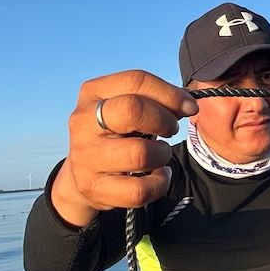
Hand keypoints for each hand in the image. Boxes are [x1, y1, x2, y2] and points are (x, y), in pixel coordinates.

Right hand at [50, 70, 198, 226]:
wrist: (80, 177)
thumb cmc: (114, 135)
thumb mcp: (124, 109)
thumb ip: (154, 100)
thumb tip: (187, 104)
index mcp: (92, 93)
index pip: (136, 80)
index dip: (170, 93)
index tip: (189, 107)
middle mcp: (83, 122)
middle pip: (133, 110)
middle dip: (164, 120)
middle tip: (170, 130)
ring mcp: (86, 157)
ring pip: (140, 153)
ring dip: (163, 154)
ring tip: (160, 154)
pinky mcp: (94, 188)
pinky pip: (140, 190)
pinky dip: (159, 183)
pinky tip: (158, 175)